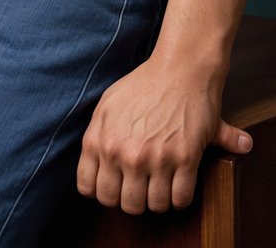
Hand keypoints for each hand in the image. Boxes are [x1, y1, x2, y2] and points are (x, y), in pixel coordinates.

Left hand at [76, 55, 251, 213]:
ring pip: (153, 206)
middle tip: (141, 185)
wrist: (180, 68)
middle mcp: (124, 153)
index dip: (104, 190)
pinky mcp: (185, 159)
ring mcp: (155, 158)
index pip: (91, 190)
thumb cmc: (143, 84)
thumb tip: (90, 177)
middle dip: (133, 198)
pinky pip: (179, 200)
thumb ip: (96, 139)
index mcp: (100, 140)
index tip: (115, 184)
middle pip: (123, 204)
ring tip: (160, 183)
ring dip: (158, 199)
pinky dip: (180, 197)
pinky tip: (179, 181)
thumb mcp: (107, 106)